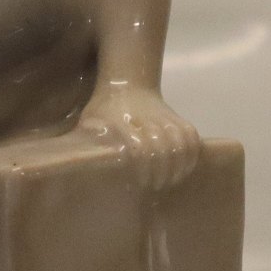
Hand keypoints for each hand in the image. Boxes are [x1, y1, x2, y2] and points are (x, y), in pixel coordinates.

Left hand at [78, 85, 200, 190]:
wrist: (127, 84)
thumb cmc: (104, 110)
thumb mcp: (89, 122)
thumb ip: (87, 143)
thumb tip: (78, 168)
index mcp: (123, 123)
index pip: (138, 148)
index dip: (141, 168)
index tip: (137, 182)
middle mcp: (147, 120)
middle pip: (161, 151)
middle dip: (159, 173)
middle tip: (153, 187)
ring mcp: (166, 119)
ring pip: (180, 145)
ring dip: (176, 167)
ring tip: (168, 182)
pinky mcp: (179, 119)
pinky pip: (192, 138)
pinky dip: (190, 155)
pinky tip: (183, 169)